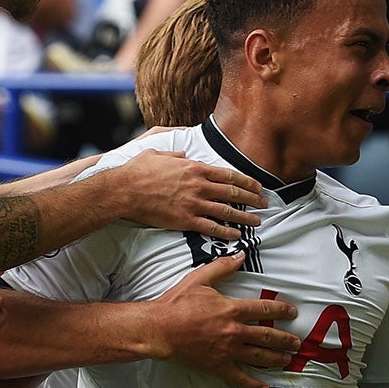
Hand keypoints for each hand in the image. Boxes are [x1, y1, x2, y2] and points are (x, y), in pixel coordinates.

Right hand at [108, 148, 264, 238]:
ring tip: (256, 222)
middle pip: (233, 192)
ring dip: (244, 217)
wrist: (124, 190)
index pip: (228, 174)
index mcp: (195, 167)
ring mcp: (193, 203)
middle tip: (263, 204)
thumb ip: (176, 154)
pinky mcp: (185, 220)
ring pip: (227, 211)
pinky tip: (236, 235)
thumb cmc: (138, 171)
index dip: (246, 181)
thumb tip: (184, 152)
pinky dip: (226, 232)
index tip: (257, 186)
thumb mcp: (158, 153)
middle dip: (251, 199)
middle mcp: (199, 185)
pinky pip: (211, 227)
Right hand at [148, 253, 298, 387]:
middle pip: (268, 336)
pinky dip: (254, 385)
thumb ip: (222, 267)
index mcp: (232, 310)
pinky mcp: (218, 366)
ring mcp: (228, 351)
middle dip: (285, 339)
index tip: (292, 312)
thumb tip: (240, 255)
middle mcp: (235, 331)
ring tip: (287, 360)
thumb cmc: (177, 304)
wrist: (159, 329)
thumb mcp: (199, 279)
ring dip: (276, 359)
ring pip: (259, 357)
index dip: (281, 310)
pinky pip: (240, 378)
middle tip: (296, 342)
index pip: (264, 309)